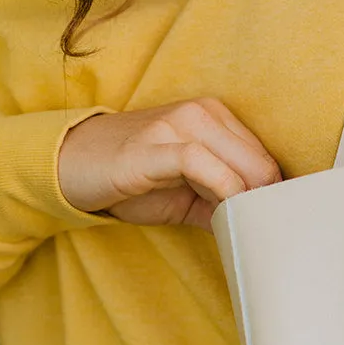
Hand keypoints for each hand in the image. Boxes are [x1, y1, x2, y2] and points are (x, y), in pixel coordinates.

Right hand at [58, 98, 281, 230]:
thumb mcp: (187, 192)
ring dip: (245, 198)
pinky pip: (199, 162)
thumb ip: (222, 202)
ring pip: (237, 160)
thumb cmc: (131, 178)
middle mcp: (200, 112)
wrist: (70, 165)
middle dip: (264, 200)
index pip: (264, 157)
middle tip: (257, 231)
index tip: (271, 223)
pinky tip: (220, 212)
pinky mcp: (151, 145)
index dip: (273, 194)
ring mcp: (174, 125)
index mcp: (214, 117)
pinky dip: (220, 189)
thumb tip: (259, 225)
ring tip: (239, 225)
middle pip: (259, 160)